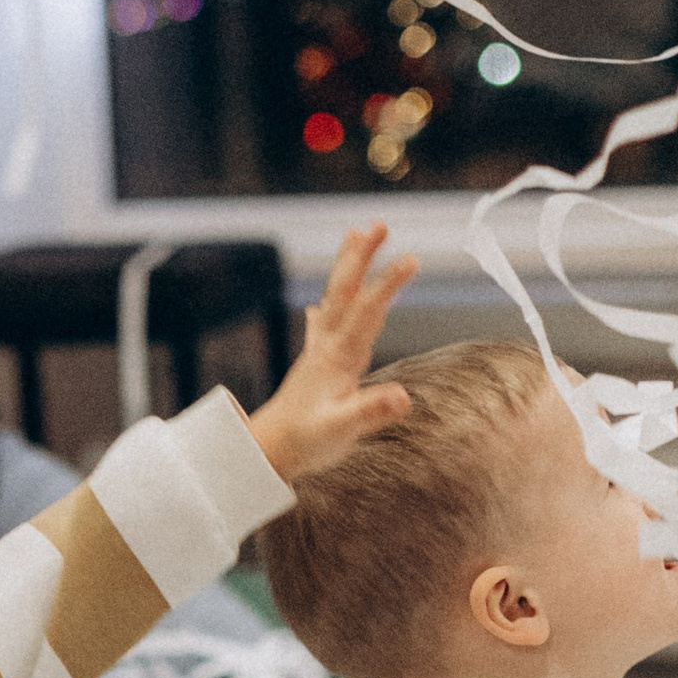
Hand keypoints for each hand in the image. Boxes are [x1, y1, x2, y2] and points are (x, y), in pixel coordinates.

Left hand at [246, 221, 419, 486]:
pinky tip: (315, 307)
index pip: (368, 312)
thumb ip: (370, 412)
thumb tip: (403, 397)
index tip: (411, 258)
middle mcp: (327, 348)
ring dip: (346, 269)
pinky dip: (321, 313)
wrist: (266, 454)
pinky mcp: (312, 369)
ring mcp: (318, 355)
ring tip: (353, 237)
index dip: (388, 285)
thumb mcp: (341, 431)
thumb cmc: (305, 443)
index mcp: (338, 358)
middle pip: (346, 293)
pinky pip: (319, 330)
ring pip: (335, 301)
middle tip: (377, 223)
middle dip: (362, 257)